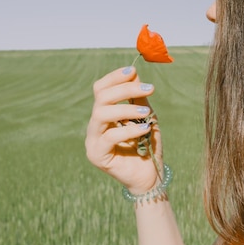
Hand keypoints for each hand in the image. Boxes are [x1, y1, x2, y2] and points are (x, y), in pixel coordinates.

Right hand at [85, 66, 162, 193]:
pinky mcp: (96, 154)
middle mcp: (95, 124)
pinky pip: (109, 137)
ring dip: (126, 108)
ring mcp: (93, 140)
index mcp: (104, 113)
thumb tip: (133, 73)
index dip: (115, 77)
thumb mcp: (146, 116)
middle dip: (125, 89)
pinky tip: (145, 129)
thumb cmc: (147, 144)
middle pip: (101, 98)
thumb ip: (138, 97)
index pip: (101, 89)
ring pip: (101, 114)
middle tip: (149, 88)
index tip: (134, 70)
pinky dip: (129, 130)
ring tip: (146, 112)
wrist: (150, 173)